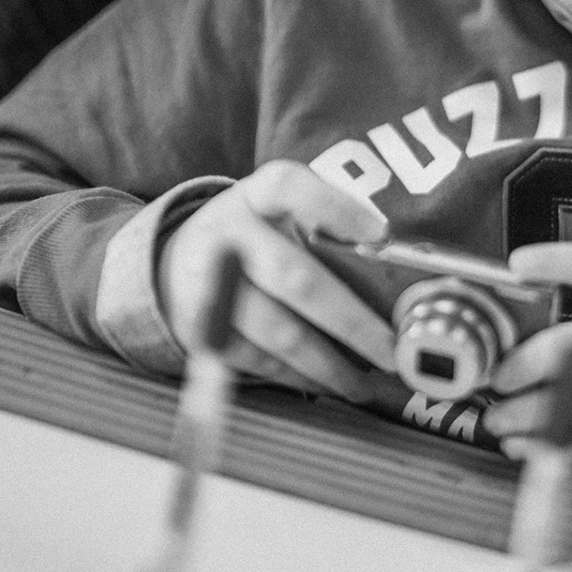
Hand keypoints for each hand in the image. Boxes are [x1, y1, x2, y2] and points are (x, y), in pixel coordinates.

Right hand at [158, 160, 397, 401]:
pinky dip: (298, 377)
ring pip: (278, 331)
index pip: (291, 187)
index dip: (337, 209)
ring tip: (366, 383)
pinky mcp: (198, 328)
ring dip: (329, 364)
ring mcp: (208, 283)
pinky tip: (328, 384)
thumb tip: (393, 271)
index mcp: (256, 195)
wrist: (178, 260)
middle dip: (351, 321)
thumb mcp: (280, 213)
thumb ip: (325, 229)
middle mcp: (227, 233)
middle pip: (294, 277)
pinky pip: (258, 361)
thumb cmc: (257, 237)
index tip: (381, 236)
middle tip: (390, 349)